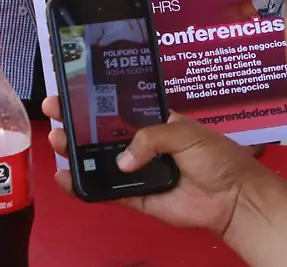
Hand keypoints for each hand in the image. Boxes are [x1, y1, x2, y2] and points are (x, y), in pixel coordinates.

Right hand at [43, 98, 272, 235]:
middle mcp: (142, 145)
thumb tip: (122, 159)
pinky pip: (105, 192)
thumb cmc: (216, 157)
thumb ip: (150, 137)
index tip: (72, 89)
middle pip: (101, 133)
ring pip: (98, 161)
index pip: (119, 108)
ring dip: (75, 152)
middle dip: (76, 122)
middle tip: (53, 110)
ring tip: (56, 140)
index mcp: (155, 122)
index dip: (95, 99)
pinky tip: (65, 178)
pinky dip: (83, 187)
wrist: (232, 196)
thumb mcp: (185, 133)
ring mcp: (136, 171)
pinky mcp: (135, 197)